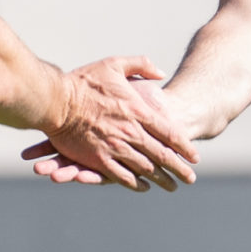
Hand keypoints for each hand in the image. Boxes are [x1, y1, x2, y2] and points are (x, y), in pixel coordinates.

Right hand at [21, 59, 197, 191]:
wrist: (56, 100)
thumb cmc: (84, 81)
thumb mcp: (115, 64)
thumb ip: (141, 64)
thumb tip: (161, 72)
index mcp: (137, 111)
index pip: (169, 133)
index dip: (184, 147)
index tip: (195, 157)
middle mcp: (130, 132)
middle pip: (162, 155)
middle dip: (179, 169)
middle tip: (191, 179)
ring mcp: (115, 147)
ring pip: (145, 169)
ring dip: (161, 180)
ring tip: (172, 186)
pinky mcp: (98, 160)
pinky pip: (122, 177)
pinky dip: (136, 184)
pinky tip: (144, 187)